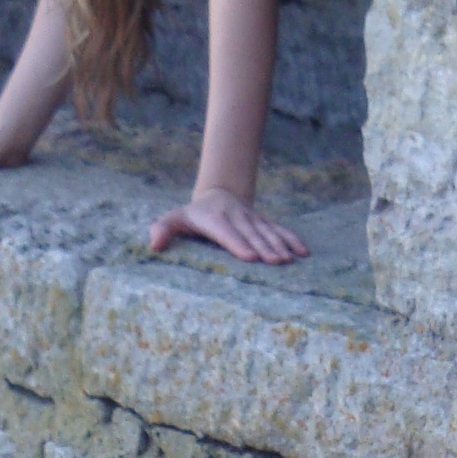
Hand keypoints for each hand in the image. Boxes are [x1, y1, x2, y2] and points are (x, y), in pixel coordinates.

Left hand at [146, 186, 308, 263]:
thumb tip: (153, 245)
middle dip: (264, 247)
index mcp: (213, 219)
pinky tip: (304, 252)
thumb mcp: (175, 218)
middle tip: (276, 263)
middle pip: (250, 233)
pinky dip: (292, 238)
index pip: (226, 232)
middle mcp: (235, 217)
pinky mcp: (263, 221)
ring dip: (279, 245)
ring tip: (289, 260)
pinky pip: (280, 229)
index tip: (250, 256)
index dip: (238, 243)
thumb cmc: (193, 216)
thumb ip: (163, 229)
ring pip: (267, 231)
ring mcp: (251, 218)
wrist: (216, 195)